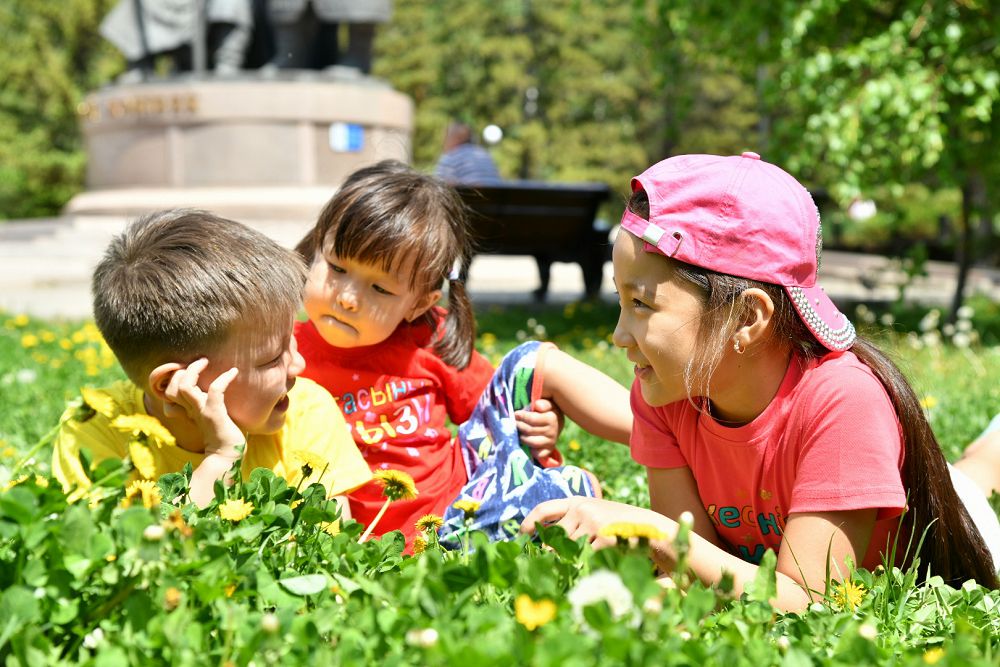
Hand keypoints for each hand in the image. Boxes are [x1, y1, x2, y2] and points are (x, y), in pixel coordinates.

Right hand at [162, 358, 242, 456]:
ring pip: (185, 387)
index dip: (172, 378)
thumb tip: (209, 387)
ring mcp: (202, 411)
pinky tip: (234, 371)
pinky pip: (215, 391)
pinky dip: (223, 378)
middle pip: (172, 388)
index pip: (167, 392)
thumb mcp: (207, 415)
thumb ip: (202, 403)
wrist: (227, 455)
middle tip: (201, 363)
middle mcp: (191, 410)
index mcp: (187, 409)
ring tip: (206, 362)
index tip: (188, 368)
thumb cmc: (221, 434)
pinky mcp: (215, 414)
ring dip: (194, 370)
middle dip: (182, 371)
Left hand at [514, 398, 562, 462]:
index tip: (515, 414)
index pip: (532, 419)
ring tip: (517, 431)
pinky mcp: (549, 450)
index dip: (521, 416)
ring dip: (521, 436)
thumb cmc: (547, 410)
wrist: (557, 422)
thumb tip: (537, 405)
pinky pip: (538, 454)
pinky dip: (531, 450)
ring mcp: (551, 442)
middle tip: (513, 422)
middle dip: (518, 425)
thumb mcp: (547, 403)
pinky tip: (526, 443)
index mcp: (552, 418)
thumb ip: (543, 403)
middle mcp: (553, 431)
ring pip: (530, 441)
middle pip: (529, 430)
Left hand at [521, 496, 676, 552]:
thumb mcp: (595, 515)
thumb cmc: (620, 525)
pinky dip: (587, 566)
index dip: (529, 523)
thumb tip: (546, 548)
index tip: (520, 535)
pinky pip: (585, 558)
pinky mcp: (603, 537)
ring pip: (568, 550)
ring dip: (572, 562)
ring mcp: (592, 522)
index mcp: (578, 502)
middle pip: (555, 539)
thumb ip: (573, 525)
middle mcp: (582, 509)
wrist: (652, 528)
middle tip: (555, 565)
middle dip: (554, 554)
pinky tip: (596, 566)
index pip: (544, 509)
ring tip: (584, 565)